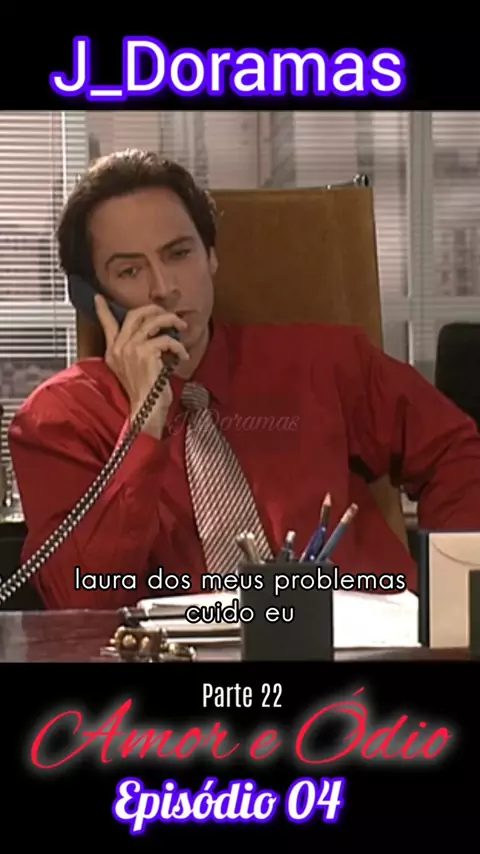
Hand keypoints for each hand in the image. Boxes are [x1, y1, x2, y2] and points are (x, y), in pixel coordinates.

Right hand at [95, 295, 188, 436]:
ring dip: (171, 321)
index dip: (102, 310)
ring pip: (152, 321)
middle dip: (155, 309)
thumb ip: (137, 351)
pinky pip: (166, 339)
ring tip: (182, 328)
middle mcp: (118, 348)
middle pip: (134, 314)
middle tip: (169, 314)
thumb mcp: (135, 369)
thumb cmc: (145, 393)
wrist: (146, 410)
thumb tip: (153, 334)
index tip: (98, 297)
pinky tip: (183, 355)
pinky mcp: (145, 353)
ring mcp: (130, 349)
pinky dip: (178, 346)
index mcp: (113, 352)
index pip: (106, 325)